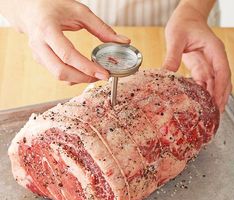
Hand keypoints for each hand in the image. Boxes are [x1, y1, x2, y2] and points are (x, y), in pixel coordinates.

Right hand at [6, 0, 129, 83]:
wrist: (30, 8)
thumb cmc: (54, 6)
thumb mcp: (79, 12)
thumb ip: (101, 28)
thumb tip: (123, 41)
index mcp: (48, 29)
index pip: (68, 55)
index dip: (87, 68)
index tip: (104, 74)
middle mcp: (39, 44)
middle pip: (61, 71)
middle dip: (83, 78)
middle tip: (101, 77)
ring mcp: (38, 54)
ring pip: (58, 76)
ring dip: (78, 79)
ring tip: (94, 75)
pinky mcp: (40, 60)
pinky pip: (57, 73)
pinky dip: (72, 77)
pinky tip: (83, 72)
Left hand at [163, 3, 231, 112]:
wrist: (185, 18)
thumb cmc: (183, 23)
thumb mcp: (176, 38)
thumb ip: (173, 56)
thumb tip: (167, 74)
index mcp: (214, 50)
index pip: (222, 72)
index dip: (221, 89)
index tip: (218, 103)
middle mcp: (214, 58)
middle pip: (221, 81)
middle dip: (219, 98)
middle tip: (214, 115)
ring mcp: (207, 63)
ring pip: (213, 83)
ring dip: (211, 98)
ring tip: (207, 113)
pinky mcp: (199, 66)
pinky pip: (203, 81)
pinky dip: (202, 92)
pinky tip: (198, 102)